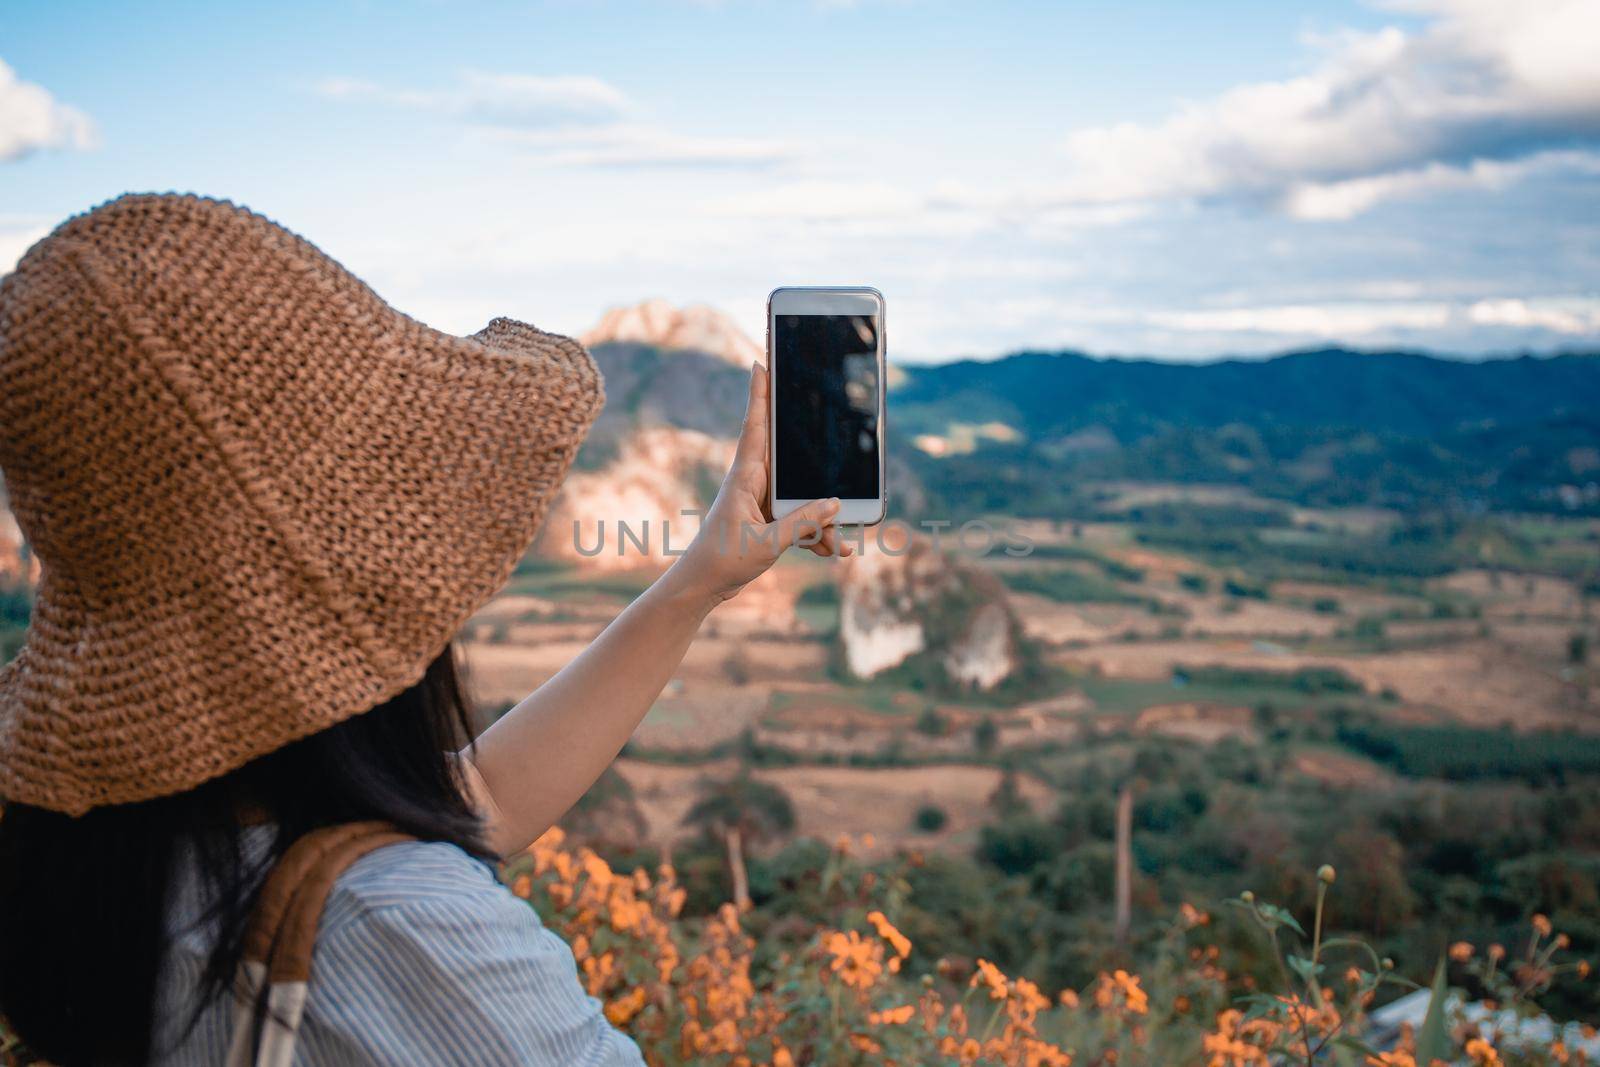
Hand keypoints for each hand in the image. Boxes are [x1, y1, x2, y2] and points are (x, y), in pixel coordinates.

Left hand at [669, 362, 851, 604]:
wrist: (703, 587)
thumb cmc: (723, 560)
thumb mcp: (767, 543)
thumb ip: (802, 522)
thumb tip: (835, 503)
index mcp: (744, 478)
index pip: (755, 427)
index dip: (759, 395)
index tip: (761, 363)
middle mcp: (754, 483)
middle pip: (788, 455)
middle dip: (809, 446)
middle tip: (821, 409)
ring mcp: (762, 501)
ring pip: (802, 495)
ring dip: (821, 518)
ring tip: (838, 541)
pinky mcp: (768, 520)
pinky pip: (800, 519)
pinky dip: (816, 534)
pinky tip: (833, 551)